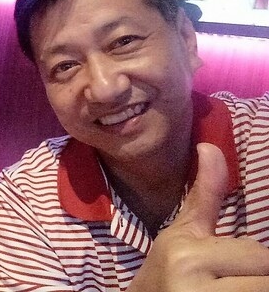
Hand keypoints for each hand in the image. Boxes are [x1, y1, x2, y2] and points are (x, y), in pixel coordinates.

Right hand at [128, 143, 268, 290]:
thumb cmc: (165, 270)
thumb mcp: (182, 232)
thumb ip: (205, 194)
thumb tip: (210, 146)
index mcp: (188, 257)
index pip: (259, 255)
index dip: (251, 260)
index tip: (231, 263)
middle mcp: (197, 289)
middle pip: (264, 276)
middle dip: (254, 276)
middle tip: (233, 274)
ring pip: (261, 287)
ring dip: (251, 284)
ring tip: (232, 280)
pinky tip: (230, 287)